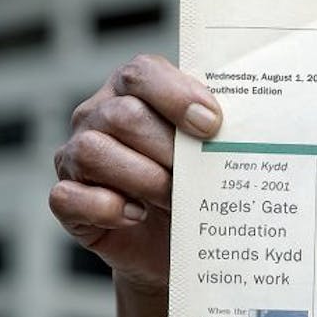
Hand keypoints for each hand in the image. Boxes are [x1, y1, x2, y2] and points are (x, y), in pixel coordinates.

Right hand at [49, 54, 221, 293]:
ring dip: (142, 178)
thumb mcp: (208, 153)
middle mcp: (97, 116)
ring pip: (92, 151)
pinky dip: (107, 207)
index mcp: (132, 91)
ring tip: (173, 199)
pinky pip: (68, 196)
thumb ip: (215, 131)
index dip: (176, 95)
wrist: (174, 243)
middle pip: (122, 115)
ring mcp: (75, 157)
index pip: (142, 73)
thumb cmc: (194, 186)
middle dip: (166, 149)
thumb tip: (249, 125)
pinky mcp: (67, 199)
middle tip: (197, 176)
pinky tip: (137, 215)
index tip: (211, 124)